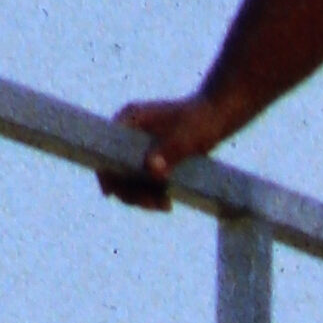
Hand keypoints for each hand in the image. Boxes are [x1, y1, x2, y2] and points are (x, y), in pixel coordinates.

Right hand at [96, 96, 222, 208]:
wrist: (217, 117)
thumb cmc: (201, 121)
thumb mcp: (187, 136)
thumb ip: (170, 151)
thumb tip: (151, 170)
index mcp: (129, 119)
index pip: (105, 148)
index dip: (105, 172)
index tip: (112, 193)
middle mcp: (128, 133)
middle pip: (115, 168)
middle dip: (129, 191)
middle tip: (153, 204)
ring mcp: (138, 147)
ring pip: (128, 179)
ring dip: (141, 197)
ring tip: (165, 206)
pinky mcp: (150, 159)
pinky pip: (141, 181)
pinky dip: (150, 194)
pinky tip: (166, 203)